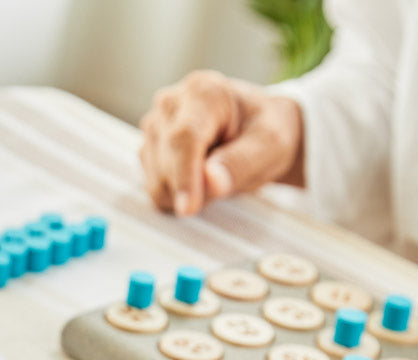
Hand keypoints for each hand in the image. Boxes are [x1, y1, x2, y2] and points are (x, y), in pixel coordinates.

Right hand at [138, 70, 303, 216]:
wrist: (254, 127)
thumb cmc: (264, 131)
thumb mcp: (270, 145)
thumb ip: (242, 162)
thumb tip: (211, 182)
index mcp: (203, 92)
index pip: (184, 139)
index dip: (184, 177)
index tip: (188, 208)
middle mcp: (170, 104)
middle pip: (166, 163)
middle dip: (194, 188)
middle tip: (228, 181)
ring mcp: (153, 126)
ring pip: (156, 180)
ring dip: (186, 193)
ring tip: (214, 175)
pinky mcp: (147, 148)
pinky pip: (153, 188)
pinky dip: (176, 194)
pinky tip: (197, 179)